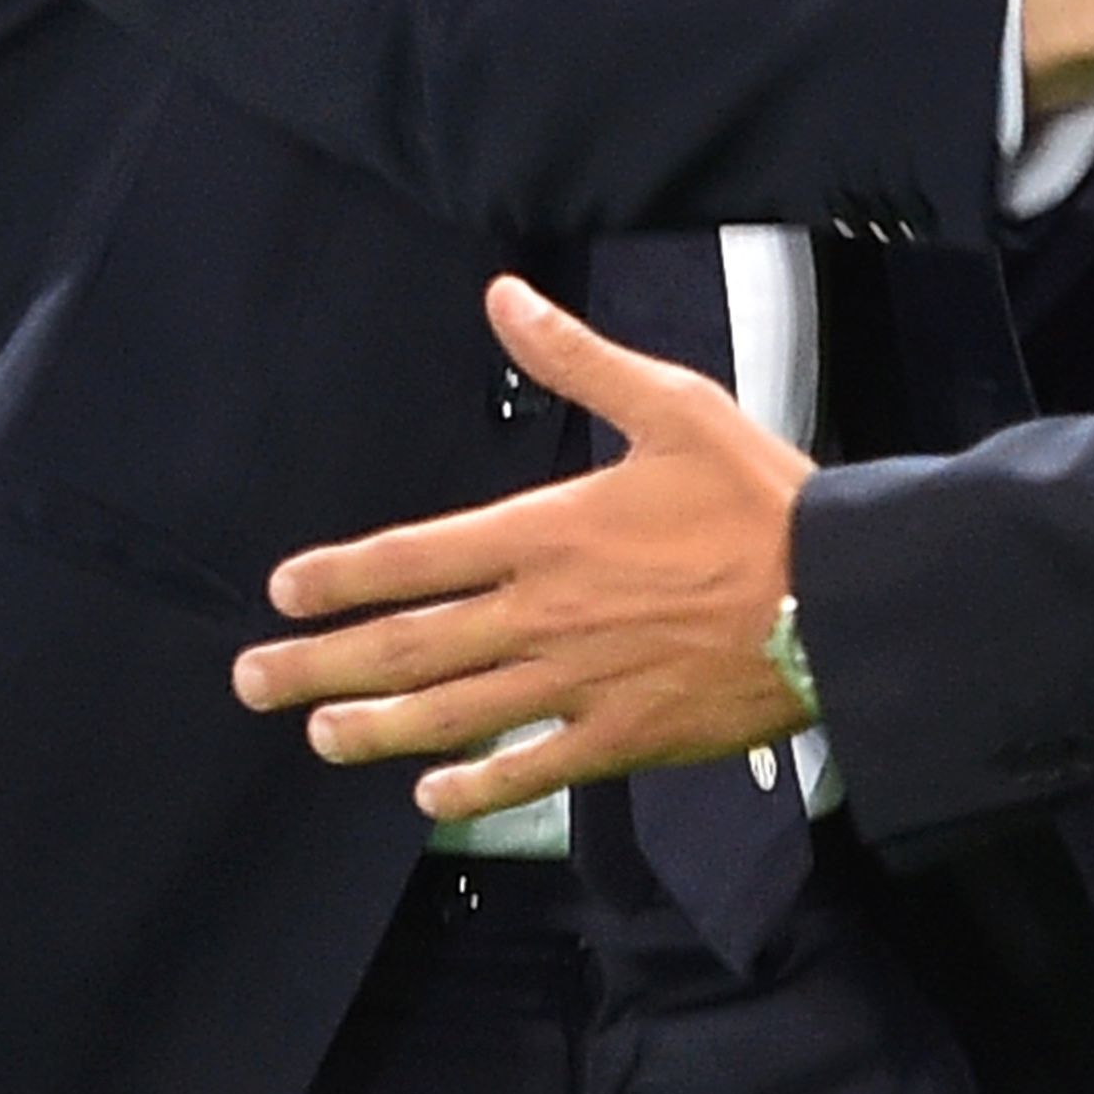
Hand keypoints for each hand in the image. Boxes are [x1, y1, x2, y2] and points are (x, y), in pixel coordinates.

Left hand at [233, 277, 809, 820]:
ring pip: (453, 715)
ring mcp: (578, 684)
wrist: (841, 597)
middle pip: (408, 647)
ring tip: (317, 735)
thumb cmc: (760, 498)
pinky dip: (478, 788)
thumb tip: (503, 295)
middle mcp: (543, 616)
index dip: (341, 576)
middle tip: (252, 681)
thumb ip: (575, 358)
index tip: (283, 592)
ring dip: (376, 727)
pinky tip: (433, 798)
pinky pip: (532, 771)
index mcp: (546, 533)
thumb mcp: (670, 405)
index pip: (415, 558)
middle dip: (319, 664)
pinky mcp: (623, 737)